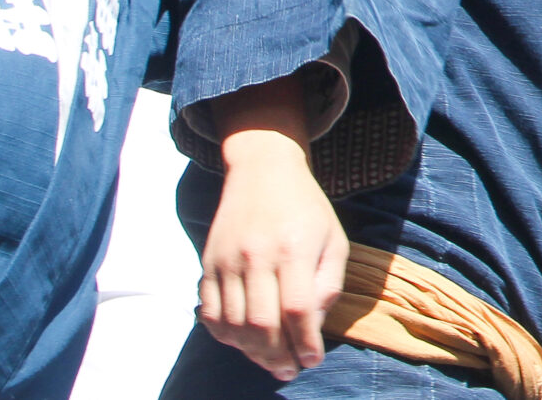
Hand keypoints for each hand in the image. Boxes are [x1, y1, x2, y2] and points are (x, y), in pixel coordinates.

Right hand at [200, 88, 347, 380]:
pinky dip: (225, 335)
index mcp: (294, 248)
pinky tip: (243, 342)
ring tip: (270, 362)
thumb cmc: (307, 209)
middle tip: (289, 371)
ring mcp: (227, 261)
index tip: (312, 360)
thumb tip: (312, 328)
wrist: (263, 171)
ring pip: (233, 323)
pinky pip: (210, 313)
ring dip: (251, 352)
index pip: (296, 309)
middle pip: (261, 323)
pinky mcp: (208, 264)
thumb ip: (327, 284)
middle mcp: (256, 255)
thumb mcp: (333, 239)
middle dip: (276, 356)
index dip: (304, 342)